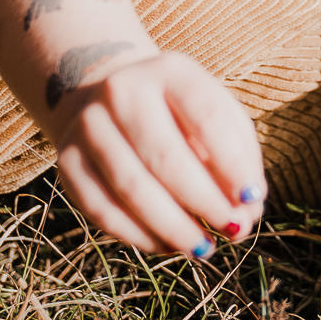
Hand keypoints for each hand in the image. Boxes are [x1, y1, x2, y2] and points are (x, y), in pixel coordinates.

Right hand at [48, 50, 266, 256]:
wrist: (108, 97)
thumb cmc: (180, 114)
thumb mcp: (217, 115)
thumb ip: (239, 158)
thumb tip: (246, 213)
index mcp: (170, 71)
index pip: (207, 118)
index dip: (233, 165)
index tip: (253, 200)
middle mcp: (121, 91)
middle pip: (165, 157)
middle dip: (204, 202)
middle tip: (232, 231)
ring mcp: (88, 125)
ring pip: (132, 189)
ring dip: (174, 228)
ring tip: (205, 248)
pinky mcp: (67, 160)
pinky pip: (102, 210)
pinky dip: (139, 236)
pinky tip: (169, 246)